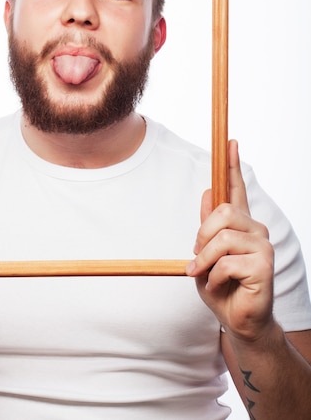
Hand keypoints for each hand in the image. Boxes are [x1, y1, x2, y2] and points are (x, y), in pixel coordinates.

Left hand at [186, 140, 274, 341]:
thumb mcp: (205, 254)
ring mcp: (262, 247)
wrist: (237, 320)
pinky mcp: (264, 267)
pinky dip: (213, 277)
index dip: (232, 165)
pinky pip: (226, 263)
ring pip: (222, 238)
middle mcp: (256, 231)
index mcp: (240, 226)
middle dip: (201, 236)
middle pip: (222, 212)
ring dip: (204, 260)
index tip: (229, 141)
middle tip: (196, 258)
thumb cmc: (222, 286)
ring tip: (204, 274)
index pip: (237, 189)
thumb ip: (208, 226)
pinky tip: (220, 286)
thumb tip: (207, 193)